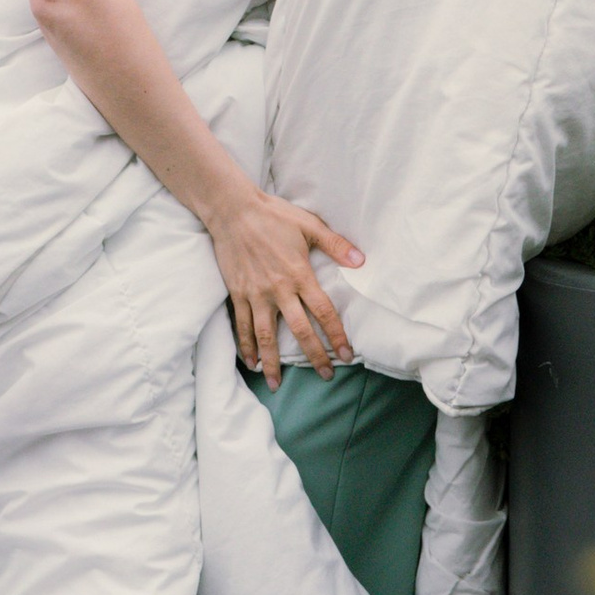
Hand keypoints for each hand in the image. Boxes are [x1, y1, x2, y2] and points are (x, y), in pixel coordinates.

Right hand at [208, 184, 361, 386]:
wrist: (232, 210)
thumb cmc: (273, 215)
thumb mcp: (309, 225)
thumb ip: (336, 245)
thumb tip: (361, 261)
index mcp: (300, 275)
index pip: (323, 312)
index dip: (336, 335)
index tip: (346, 354)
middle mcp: (279, 290)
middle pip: (300, 331)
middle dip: (314, 356)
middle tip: (325, 376)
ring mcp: (256, 294)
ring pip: (266, 336)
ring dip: (272, 362)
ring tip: (276, 383)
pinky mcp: (238, 293)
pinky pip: (242, 325)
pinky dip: (246, 345)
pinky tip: (251, 362)